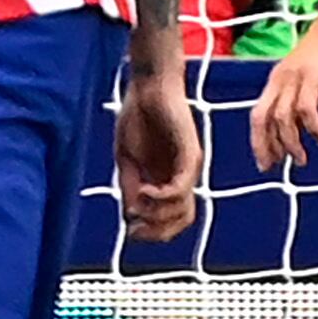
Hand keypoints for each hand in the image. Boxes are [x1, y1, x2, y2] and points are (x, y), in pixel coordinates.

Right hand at [115, 67, 202, 242]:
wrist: (148, 86)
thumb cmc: (137, 117)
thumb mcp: (127, 159)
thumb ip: (130, 186)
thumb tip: (130, 217)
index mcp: (168, 180)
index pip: (171, 220)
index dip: (152, 232)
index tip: (130, 232)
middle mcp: (183, 177)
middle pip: (181, 222)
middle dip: (157, 232)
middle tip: (135, 230)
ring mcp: (189, 167)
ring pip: (184, 211)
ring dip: (158, 215)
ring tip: (138, 200)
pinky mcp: (190, 154)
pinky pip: (182, 188)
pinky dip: (163, 197)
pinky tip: (145, 190)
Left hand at [250, 0, 317, 168]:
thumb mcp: (317, 77)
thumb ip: (309, 96)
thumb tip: (306, 122)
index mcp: (278, 78)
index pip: (259, 114)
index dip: (260, 140)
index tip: (268, 162)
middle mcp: (281, 77)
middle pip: (261, 116)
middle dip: (265, 145)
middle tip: (275, 167)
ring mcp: (295, 75)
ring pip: (281, 117)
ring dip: (290, 143)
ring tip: (303, 159)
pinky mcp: (312, 74)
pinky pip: (305, 108)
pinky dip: (312, 127)